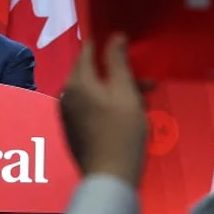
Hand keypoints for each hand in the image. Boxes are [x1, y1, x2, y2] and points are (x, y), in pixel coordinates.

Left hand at [60, 35, 148, 185]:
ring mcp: (67, 115)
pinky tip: (128, 117)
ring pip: (94, 92)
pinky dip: (107, 106)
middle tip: (147, 85)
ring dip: (117, 92)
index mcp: (76, 82)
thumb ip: (118, 61)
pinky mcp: (72, 130)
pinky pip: (90, 109)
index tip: (124, 45)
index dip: (106, 45)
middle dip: (119, 74)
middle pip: (92, 74)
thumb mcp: (125, 91)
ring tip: (143, 103)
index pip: (88, 51)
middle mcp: (66, 95)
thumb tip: (115, 36)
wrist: (109, 176)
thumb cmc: (121, 131)